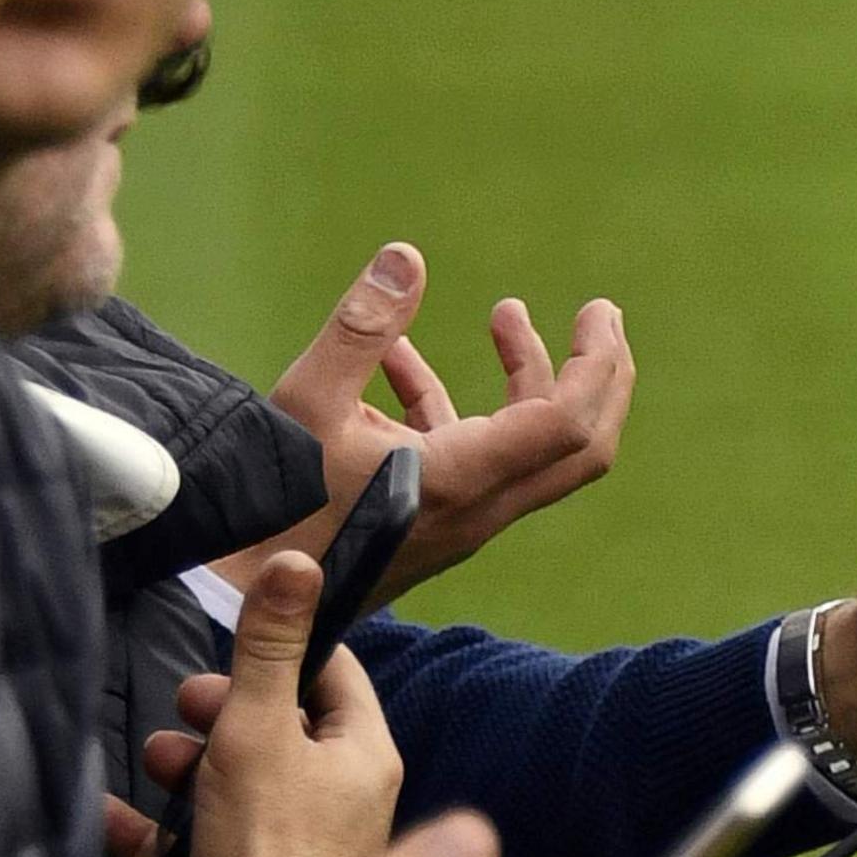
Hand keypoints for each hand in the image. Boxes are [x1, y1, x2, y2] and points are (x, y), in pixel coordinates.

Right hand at [175, 551, 401, 856]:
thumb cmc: (265, 841)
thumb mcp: (258, 724)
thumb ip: (269, 645)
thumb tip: (299, 559)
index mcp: (363, 758)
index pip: (336, 675)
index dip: (285, 648)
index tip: (237, 641)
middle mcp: (346, 806)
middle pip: (279, 730)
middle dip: (221, 712)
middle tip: (187, 707)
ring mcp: (299, 851)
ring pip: (235, 785)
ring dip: (186, 765)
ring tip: (157, 763)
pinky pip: (201, 844)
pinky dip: (158, 830)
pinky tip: (113, 819)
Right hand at [264, 242, 633, 592]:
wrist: (256, 599)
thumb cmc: (275, 508)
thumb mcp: (306, 403)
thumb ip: (360, 327)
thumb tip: (407, 257)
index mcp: (462, 478)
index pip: (569, 423)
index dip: (595, 364)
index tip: (595, 310)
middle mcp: (478, 505)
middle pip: (581, 447)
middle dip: (600, 375)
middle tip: (597, 314)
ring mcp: (461, 516)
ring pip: (528, 447)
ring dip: (528, 377)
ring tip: (504, 313)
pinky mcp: (433, 517)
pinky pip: (467, 454)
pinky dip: (452, 402)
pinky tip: (399, 362)